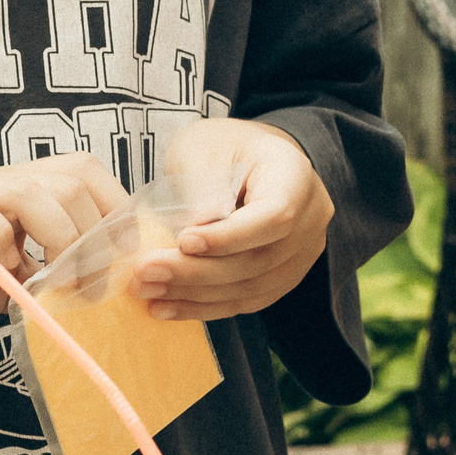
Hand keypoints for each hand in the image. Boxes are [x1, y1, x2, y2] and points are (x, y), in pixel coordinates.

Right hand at [0, 156, 127, 330]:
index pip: (87, 172)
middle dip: (95, 237)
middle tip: (86, 287)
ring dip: (59, 241)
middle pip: (73, 178)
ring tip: (53, 283)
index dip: (116, 210)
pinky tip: (2, 274)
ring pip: (36, 191)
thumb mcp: (10, 277)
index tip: (119, 261)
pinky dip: (4, 245)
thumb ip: (49, 273)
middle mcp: (0, 183)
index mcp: (22, 192)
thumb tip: (101, 289)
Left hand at [132, 118, 332, 320]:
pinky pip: (248, 300)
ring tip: (147, 292)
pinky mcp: (283, 276)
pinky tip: (166, 308)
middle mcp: (311, 218)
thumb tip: (194, 232)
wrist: (246, 160)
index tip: (182, 241)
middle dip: (197, 272)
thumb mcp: (203, 147)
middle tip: (144, 272)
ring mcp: (303, 252)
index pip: (273, 216)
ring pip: (253, 287)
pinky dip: (205, 307)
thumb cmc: (221, 147)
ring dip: (195, 295)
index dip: (229, 237)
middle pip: (260, 259)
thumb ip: (202, 185)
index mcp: (295, 175)